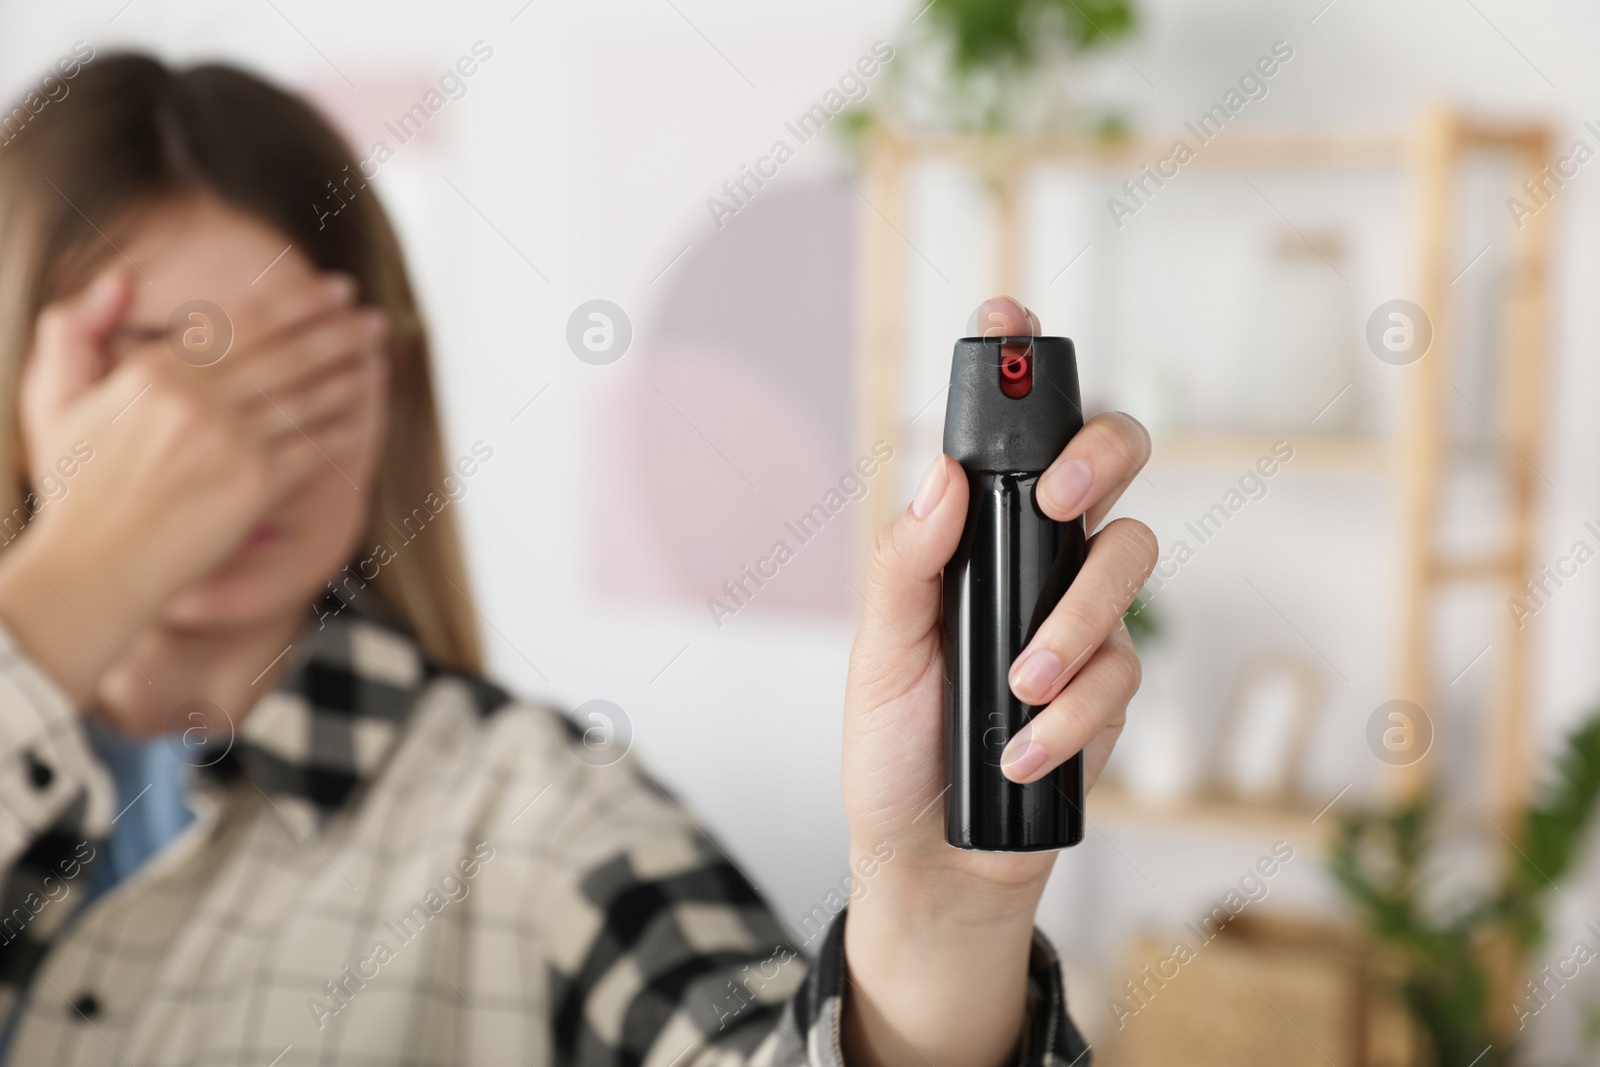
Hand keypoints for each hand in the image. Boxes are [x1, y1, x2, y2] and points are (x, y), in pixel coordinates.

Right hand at [0, 268, 387, 702]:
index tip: (332, 290)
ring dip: (350, 375)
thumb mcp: (59, 400)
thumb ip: (77, 332)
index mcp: (155, 371)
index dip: (298, 300)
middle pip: (288, 352)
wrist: (94, 567)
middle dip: (339, 331)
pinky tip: (361, 422)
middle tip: (374, 319)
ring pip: (308, 397)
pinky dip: (340, 433)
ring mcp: (231, 441)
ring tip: (377, 357)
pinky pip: (313, 448)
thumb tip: (121, 279)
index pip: (243, 320)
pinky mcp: (258, 484)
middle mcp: (198, 399)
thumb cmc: (76, 489)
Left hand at [839, 297, 1156, 1066]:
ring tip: (1020, 686)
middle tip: (1062, 496)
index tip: (1007, 308)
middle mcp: (1034, 563)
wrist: (931, 859)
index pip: (1007, 440)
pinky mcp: (1109, 688)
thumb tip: (942, 476)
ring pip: (1130, 563)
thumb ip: (908, 566)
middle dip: (1100, 456)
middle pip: (1110, 463)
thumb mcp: (880, 656)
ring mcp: (1080, 621)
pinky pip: (1120, 673)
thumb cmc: (894, 748)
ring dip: (1076, 622)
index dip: (1019, 368)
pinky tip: (1022, 752)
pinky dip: (1071, 716)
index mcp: (972, 541)